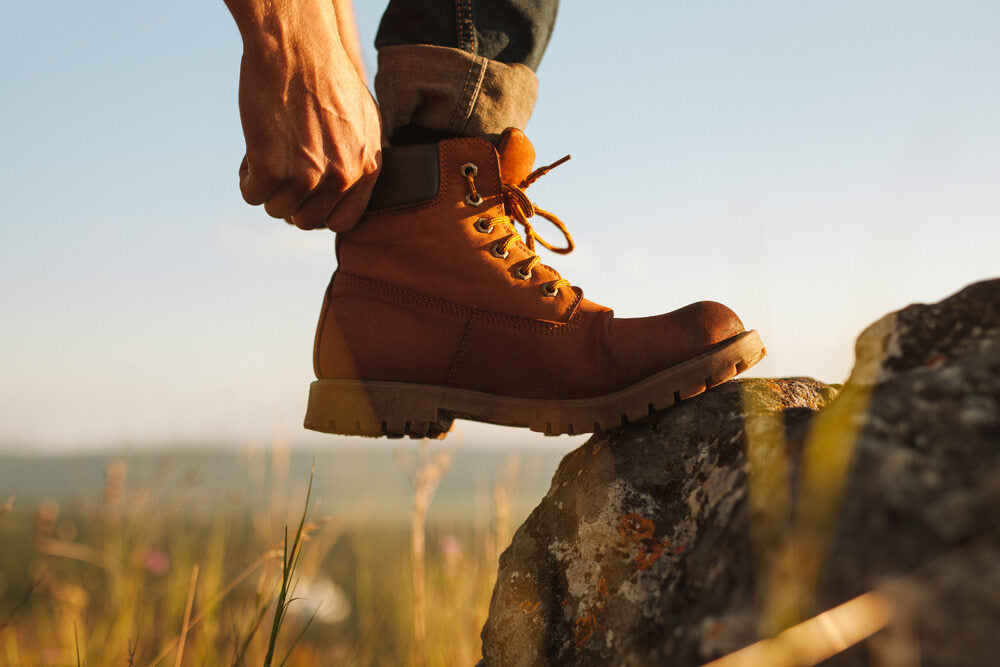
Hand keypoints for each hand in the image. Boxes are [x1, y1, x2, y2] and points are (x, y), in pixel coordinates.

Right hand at [230, 1, 381, 230]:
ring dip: (267, 187)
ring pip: (276, 210)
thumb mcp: (363, 122)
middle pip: (306, 220)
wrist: (297, 48)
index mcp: (366, 170)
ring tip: (268, 154)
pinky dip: (247, 178)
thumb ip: (359, 160)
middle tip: (282, 171)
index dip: (320, 212)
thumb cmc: (328, 77)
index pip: (343, 222)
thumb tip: (345, 188)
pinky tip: (252, 152)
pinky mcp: (270, 167)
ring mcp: (306, 175)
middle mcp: (340, 178)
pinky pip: (252, 195)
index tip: (307, 197)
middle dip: (290, 200)